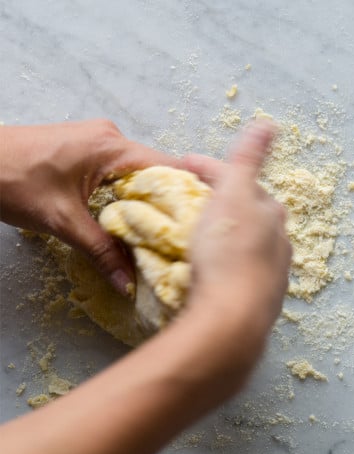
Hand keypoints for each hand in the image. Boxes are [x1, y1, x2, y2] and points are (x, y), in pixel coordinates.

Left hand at [0, 120, 178, 292]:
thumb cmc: (9, 181)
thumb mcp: (62, 222)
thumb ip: (101, 251)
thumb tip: (128, 283)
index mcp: (112, 146)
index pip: (169, 169)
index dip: (188, 197)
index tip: (200, 226)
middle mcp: (112, 137)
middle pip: (157, 172)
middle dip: (168, 206)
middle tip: (181, 239)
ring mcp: (99, 140)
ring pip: (138, 174)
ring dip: (147, 203)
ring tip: (160, 235)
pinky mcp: (87, 149)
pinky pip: (120, 173)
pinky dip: (128, 195)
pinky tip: (131, 219)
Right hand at [181, 121, 291, 377]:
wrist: (233, 318)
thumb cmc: (230, 252)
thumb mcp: (235, 195)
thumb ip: (249, 159)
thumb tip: (270, 123)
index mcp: (271, 211)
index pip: (238, 178)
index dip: (207, 168)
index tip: (179, 165)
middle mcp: (279, 239)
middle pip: (245, 209)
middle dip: (219, 199)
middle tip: (187, 197)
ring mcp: (271, 270)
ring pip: (244, 240)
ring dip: (221, 231)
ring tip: (193, 231)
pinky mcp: (258, 297)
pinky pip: (238, 268)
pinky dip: (223, 259)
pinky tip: (208, 266)